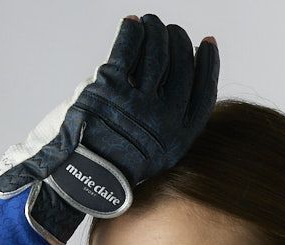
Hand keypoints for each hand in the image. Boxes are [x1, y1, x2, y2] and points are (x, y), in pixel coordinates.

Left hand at [0, 14, 219, 244]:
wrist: (76, 179)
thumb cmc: (112, 165)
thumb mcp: (153, 154)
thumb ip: (168, 123)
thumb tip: (175, 76)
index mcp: (178, 140)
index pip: (204, 91)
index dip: (208, 62)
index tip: (206, 43)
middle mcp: (162, 122)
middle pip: (182, 65)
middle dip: (179, 41)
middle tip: (171, 32)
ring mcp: (136, 104)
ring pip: (156, 51)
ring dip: (156, 30)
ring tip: (151, 24)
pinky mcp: (109, 88)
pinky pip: (127, 47)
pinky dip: (131, 31)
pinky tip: (132, 24)